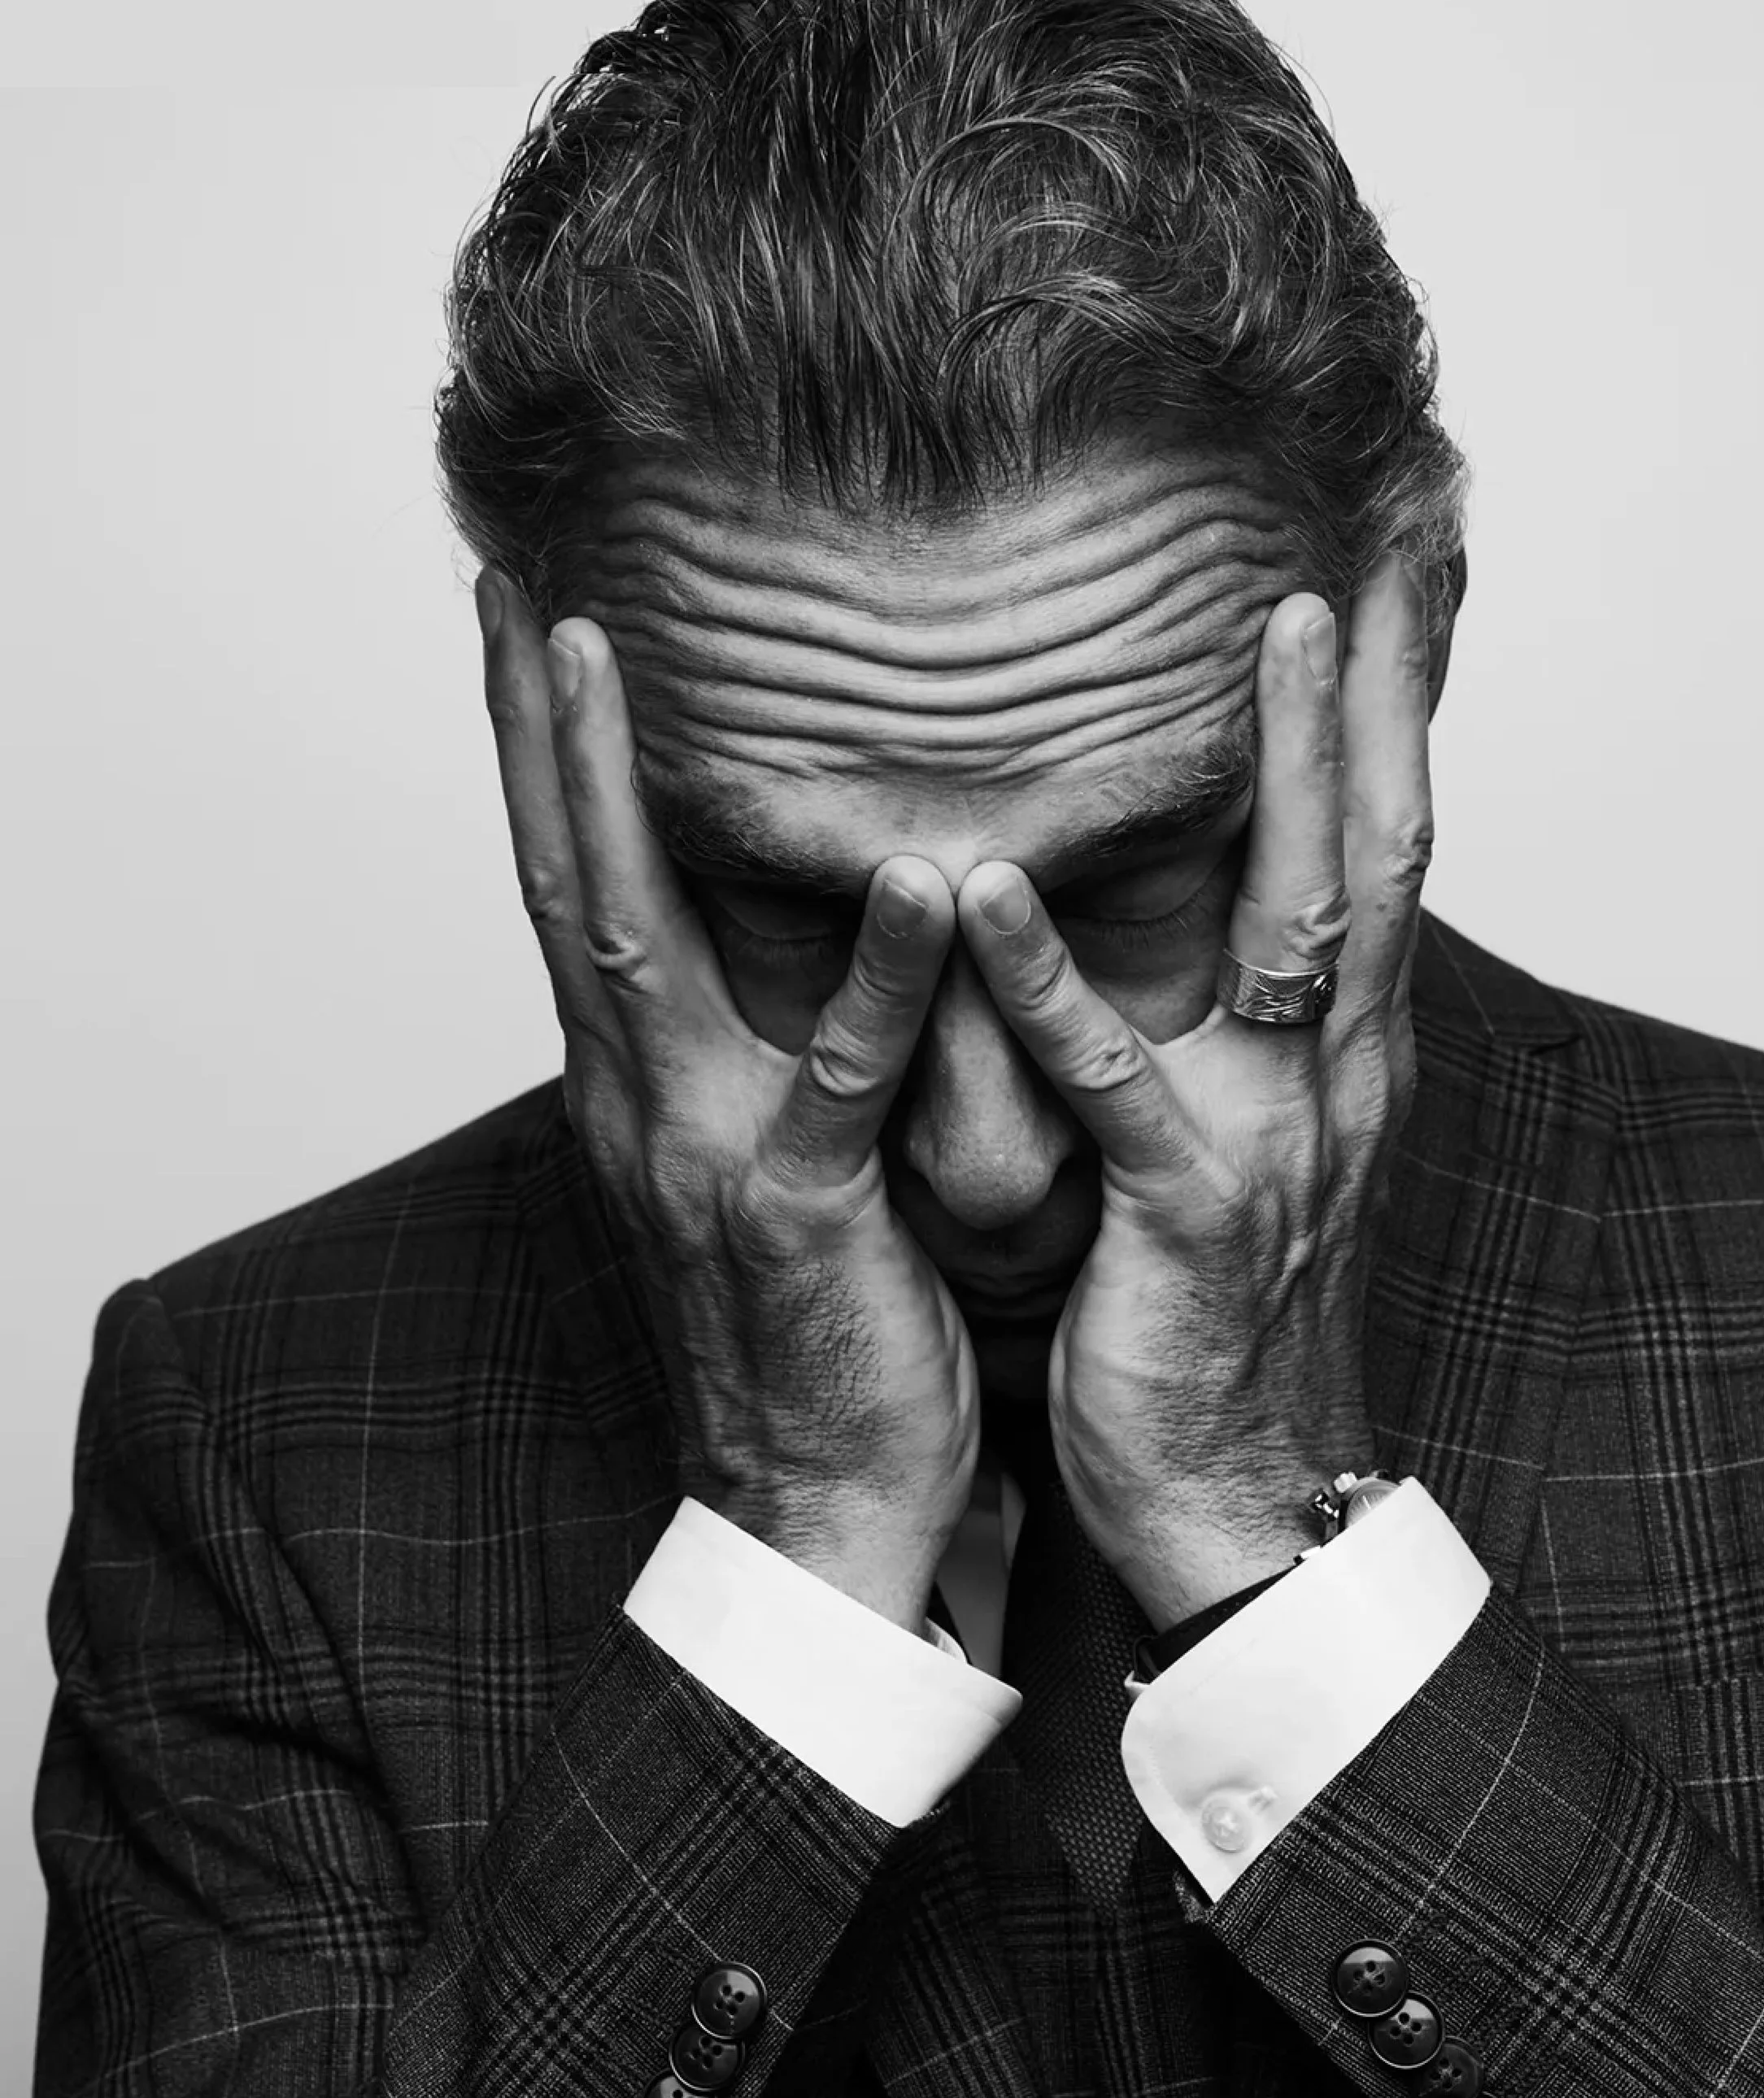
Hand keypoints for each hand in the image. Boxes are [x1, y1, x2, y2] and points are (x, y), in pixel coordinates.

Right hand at [477, 572, 979, 1629]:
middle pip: (560, 882)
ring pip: (636, 947)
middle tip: (509, 590)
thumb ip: (757, 1044)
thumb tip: (788, 930)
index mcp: (636, 1085)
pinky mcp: (798, 1218)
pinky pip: (834, 1080)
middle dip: (529, 733)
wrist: (819, 1507)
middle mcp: (639, 1102)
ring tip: (598, 658)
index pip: (572, 886)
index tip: (527, 622)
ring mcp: (702, 1156)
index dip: (540, 756)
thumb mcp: (764, 1160)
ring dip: (611, 795)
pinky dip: (877, 977)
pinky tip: (921, 875)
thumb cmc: (815, 1325)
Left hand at [956, 555, 1430, 1627]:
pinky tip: (999, 890)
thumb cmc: (1210, 1318)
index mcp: (1335, 1054)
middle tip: (1384, 526)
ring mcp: (1272, 1142)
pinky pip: (1121, 1091)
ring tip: (1266, 628)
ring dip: (1291, 772)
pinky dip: (1058, 987)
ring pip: (1297, 928)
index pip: (1380, 842)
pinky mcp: (1184, 1220)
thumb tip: (1211, 918)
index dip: (1400, 704)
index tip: (1404, 560)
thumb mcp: (1234, 1144)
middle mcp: (1332, 1075)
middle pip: (1383, 844)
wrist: (1229, 1498)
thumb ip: (1227, 1027)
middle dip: (1389, 684)